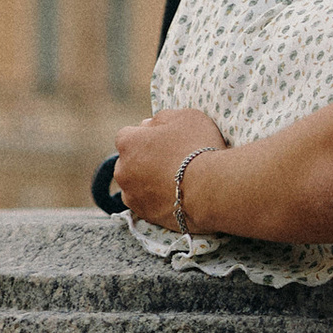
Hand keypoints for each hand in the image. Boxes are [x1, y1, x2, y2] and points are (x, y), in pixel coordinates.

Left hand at [110, 106, 224, 230]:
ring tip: (175, 182)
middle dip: (143, 160)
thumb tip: (148, 124)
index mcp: (128, 142)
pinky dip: (156, 200)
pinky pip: (146, 204)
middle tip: (171, 161)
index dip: (146, 137)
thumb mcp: (185, 117)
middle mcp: (122, 169)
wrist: (210, 189)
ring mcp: (131, 195)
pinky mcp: (144, 215)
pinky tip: (175, 197)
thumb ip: (162, 118)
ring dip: (147, 182)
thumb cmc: (198, 147)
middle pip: (129, 161)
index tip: (163, 141)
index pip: (128, 136)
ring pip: (135, 185)